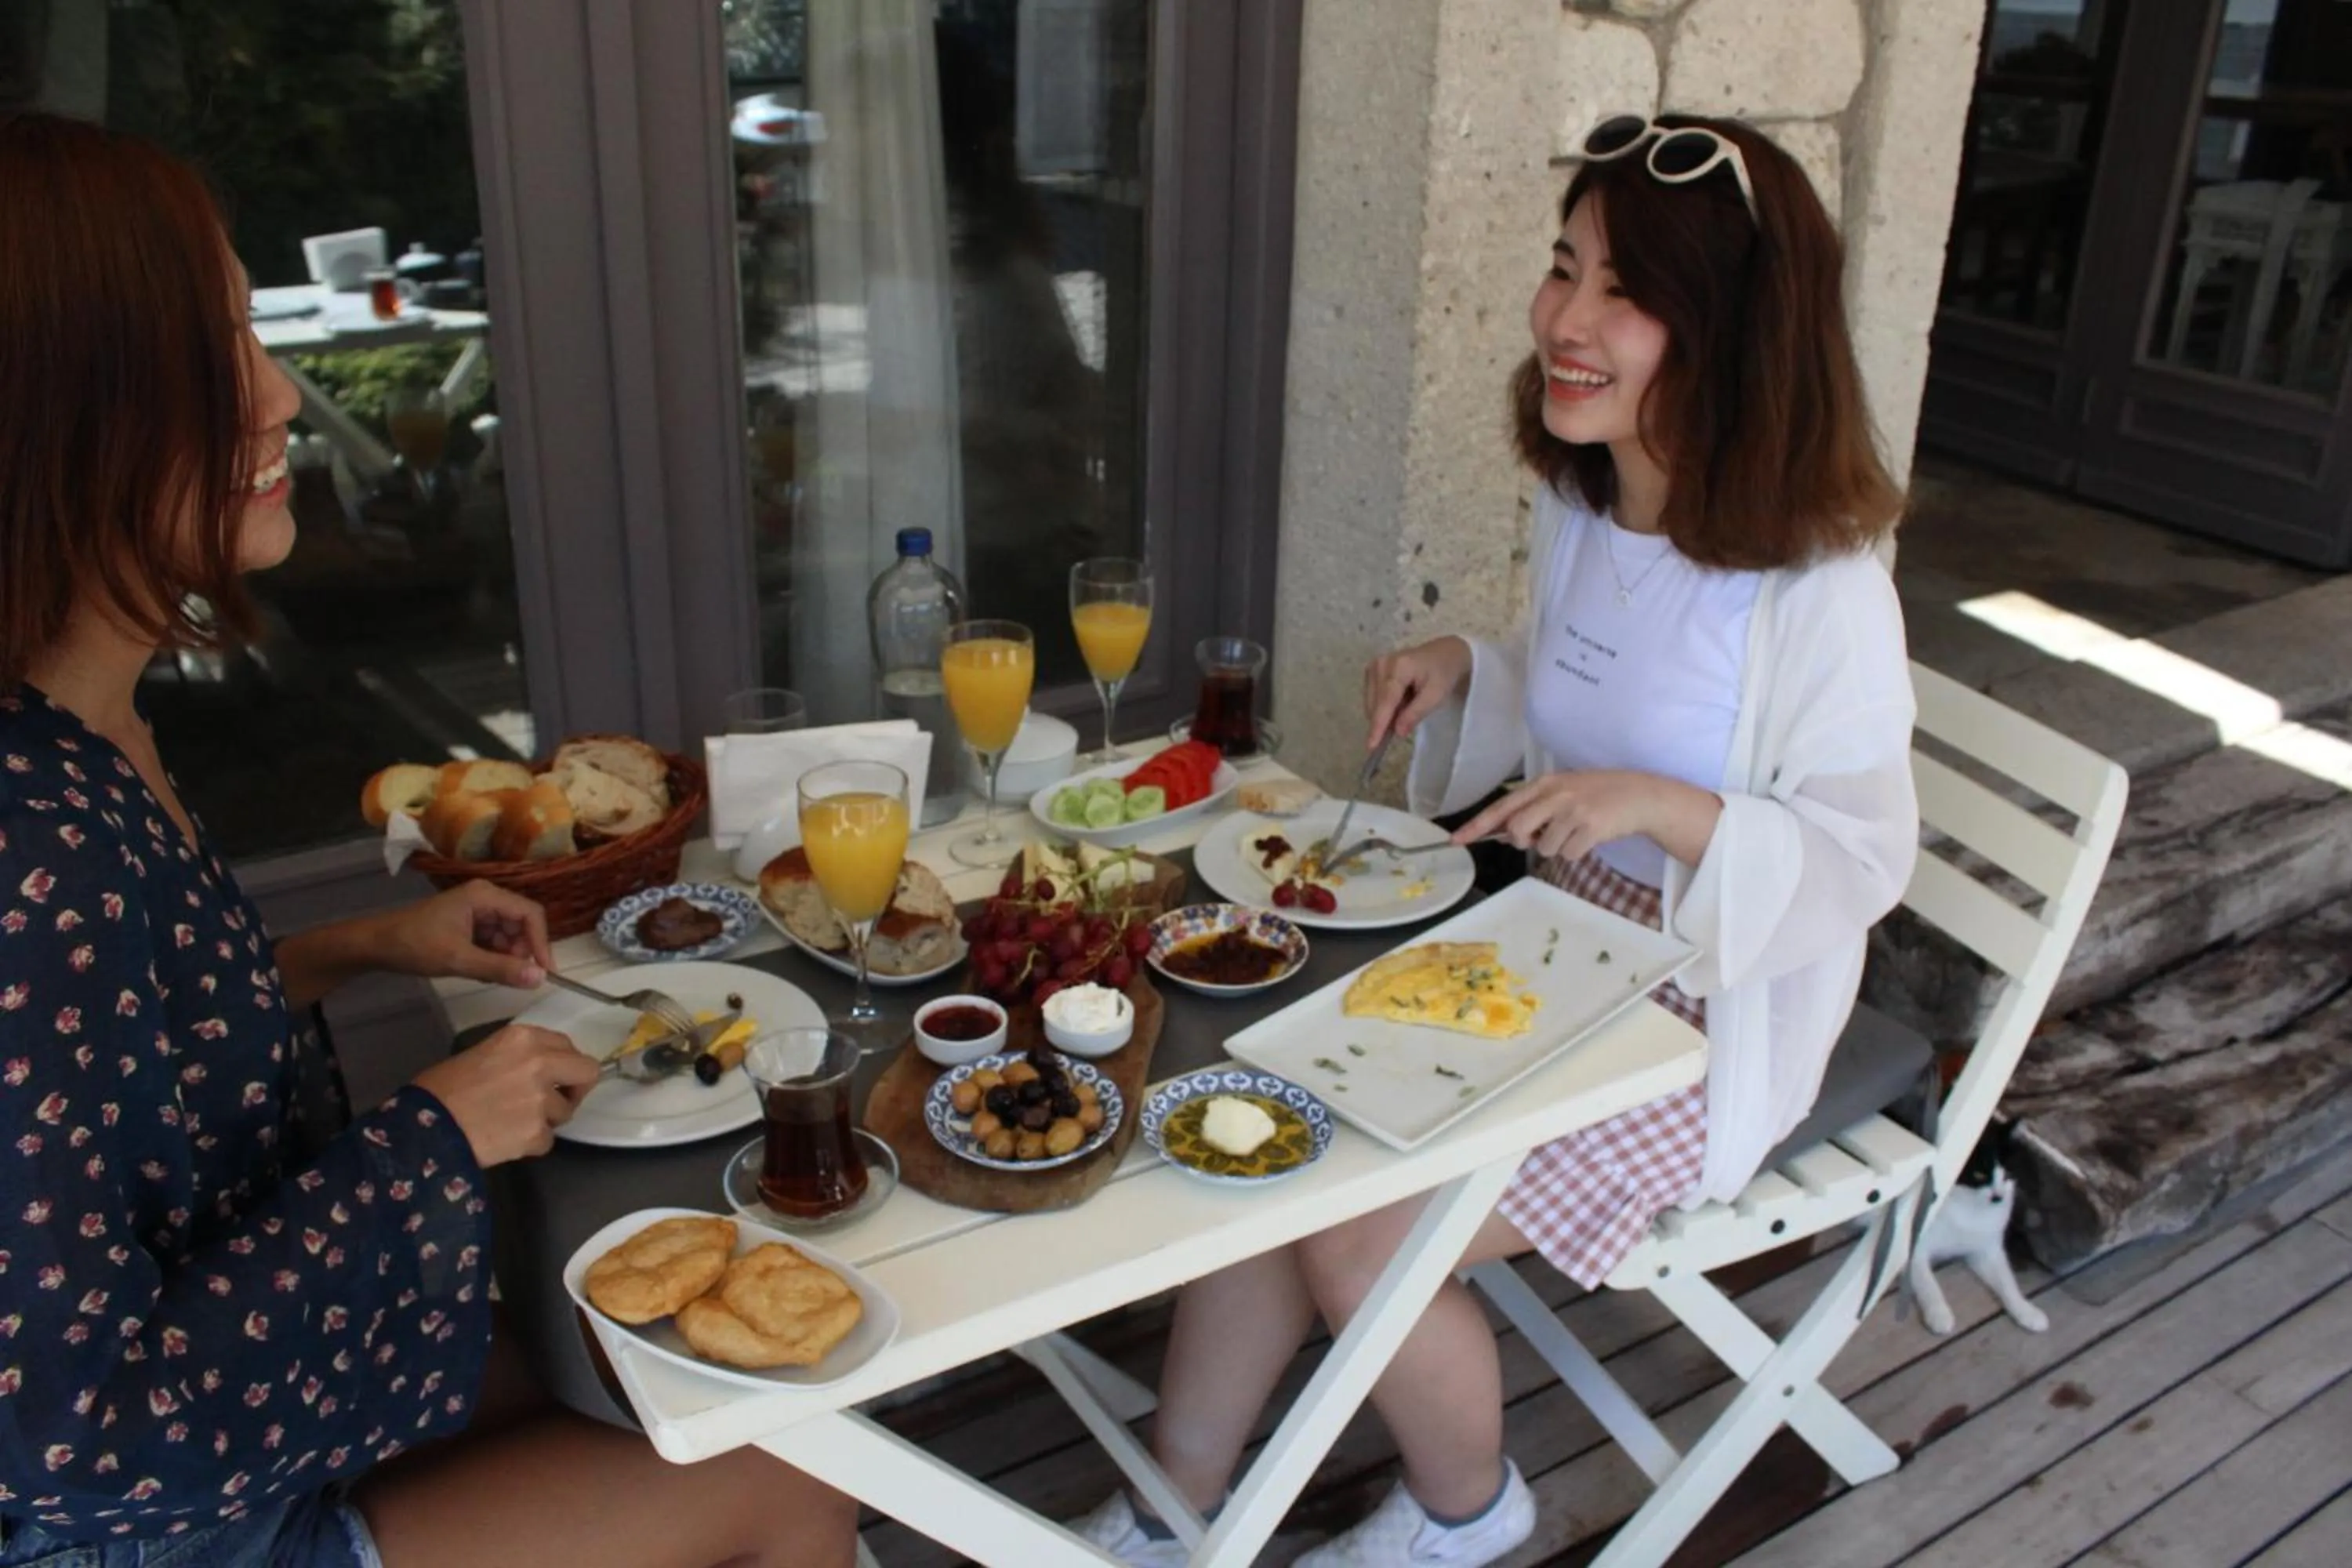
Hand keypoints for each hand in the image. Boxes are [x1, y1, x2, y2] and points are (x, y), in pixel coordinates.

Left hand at [377, 883, 551, 989]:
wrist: (376, 945)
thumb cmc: (415, 946)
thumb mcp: (459, 960)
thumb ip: (501, 969)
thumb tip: (540, 978)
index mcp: (485, 895)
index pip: (530, 914)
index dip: (541, 943)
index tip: (545, 972)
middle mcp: (486, 898)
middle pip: (522, 924)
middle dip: (522, 952)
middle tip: (513, 977)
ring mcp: (478, 911)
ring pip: (509, 935)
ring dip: (506, 957)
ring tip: (489, 974)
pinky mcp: (470, 924)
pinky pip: (495, 941)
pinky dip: (493, 957)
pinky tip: (479, 969)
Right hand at [413, 1024, 599, 1166]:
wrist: (424, 1128)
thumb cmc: (443, 1089)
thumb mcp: (482, 1053)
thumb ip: (520, 1056)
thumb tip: (544, 1069)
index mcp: (524, 1038)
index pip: (567, 1045)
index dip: (563, 1063)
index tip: (555, 1076)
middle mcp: (540, 1063)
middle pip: (587, 1072)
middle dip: (576, 1088)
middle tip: (557, 1100)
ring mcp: (541, 1099)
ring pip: (564, 1112)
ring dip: (545, 1120)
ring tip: (511, 1122)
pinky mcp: (536, 1132)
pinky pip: (547, 1140)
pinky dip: (530, 1144)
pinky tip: (505, 1140)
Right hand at [1362, 636, 1472, 749]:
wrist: (1444, 653)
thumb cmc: (1443, 674)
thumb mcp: (1436, 696)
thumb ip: (1415, 713)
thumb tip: (1397, 731)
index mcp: (1399, 667)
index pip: (1386, 701)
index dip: (1378, 725)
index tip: (1371, 745)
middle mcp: (1381, 663)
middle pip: (1376, 704)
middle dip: (1386, 719)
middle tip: (1408, 720)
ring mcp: (1374, 665)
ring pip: (1372, 703)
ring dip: (1386, 712)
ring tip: (1408, 703)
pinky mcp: (1371, 669)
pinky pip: (1372, 697)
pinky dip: (1385, 705)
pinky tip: (1400, 699)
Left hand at [1455, 769, 1680, 863]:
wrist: (1639, 796)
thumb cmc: (1597, 795)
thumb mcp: (1562, 793)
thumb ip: (1533, 810)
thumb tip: (1504, 835)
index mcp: (1544, 784)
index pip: (1503, 806)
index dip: (1478, 825)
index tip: (1458, 839)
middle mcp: (1555, 793)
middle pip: (1519, 830)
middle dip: (1525, 842)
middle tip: (1543, 837)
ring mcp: (1573, 810)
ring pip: (1545, 847)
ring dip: (1558, 847)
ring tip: (1576, 832)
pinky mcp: (1590, 827)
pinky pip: (1568, 854)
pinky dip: (1577, 853)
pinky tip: (1590, 837)